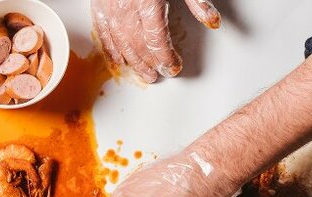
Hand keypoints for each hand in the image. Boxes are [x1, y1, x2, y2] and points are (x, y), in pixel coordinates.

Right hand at [91, 0, 220, 82]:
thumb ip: (197, 2)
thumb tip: (213, 22)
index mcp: (149, 2)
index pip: (156, 40)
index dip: (165, 57)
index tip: (173, 67)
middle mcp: (126, 8)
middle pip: (137, 45)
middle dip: (149, 63)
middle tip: (158, 75)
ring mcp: (109, 8)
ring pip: (120, 44)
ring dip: (132, 62)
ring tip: (143, 74)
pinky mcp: (98, 6)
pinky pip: (103, 34)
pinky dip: (111, 50)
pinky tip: (119, 61)